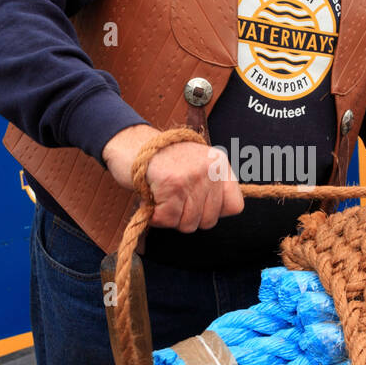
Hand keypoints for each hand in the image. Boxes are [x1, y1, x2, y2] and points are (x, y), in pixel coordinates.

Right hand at [102, 125, 243, 231]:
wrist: (130, 142)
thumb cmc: (161, 158)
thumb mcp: (196, 163)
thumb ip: (212, 185)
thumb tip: (219, 213)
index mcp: (219, 163)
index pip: (235, 206)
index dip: (215, 212)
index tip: (198, 204)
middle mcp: (210, 169)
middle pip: (209, 220)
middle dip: (188, 217)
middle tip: (173, 201)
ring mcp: (192, 177)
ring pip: (189, 223)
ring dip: (171, 218)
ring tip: (163, 198)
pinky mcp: (172, 185)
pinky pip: (169, 220)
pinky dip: (156, 217)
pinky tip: (152, 201)